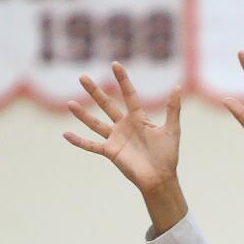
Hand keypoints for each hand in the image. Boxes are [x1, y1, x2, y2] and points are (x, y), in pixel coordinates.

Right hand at [63, 62, 181, 194]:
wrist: (160, 178)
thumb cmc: (167, 155)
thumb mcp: (172, 129)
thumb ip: (172, 108)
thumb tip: (178, 86)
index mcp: (138, 118)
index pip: (129, 94)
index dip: (122, 80)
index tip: (115, 64)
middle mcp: (124, 126)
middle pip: (106, 104)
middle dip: (94, 91)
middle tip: (82, 77)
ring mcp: (115, 139)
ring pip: (95, 123)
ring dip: (82, 114)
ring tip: (70, 103)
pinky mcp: (110, 152)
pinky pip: (91, 145)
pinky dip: (79, 141)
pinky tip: (66, 135)